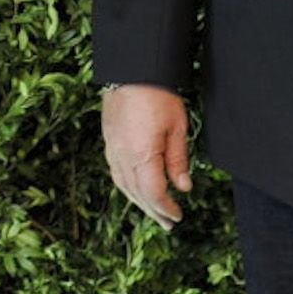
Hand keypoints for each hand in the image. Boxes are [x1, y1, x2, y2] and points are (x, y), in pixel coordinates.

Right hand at [102, 83, 191, 230]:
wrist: (131, 70)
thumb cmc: (157, 94)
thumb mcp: (177, 127)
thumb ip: (178, 159)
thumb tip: (183, 187)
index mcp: (141, 154)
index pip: (153, 193)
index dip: (166, 208)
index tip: (178, 215)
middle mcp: (122, 155)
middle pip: (137, 193)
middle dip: (153, 210)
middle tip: (168, 223)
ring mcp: (112, 148)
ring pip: (123, 184)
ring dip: (139, 201)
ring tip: (152, 211)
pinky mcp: (109, 140)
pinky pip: (115, 171)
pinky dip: (126, 186)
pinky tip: (134, 188)